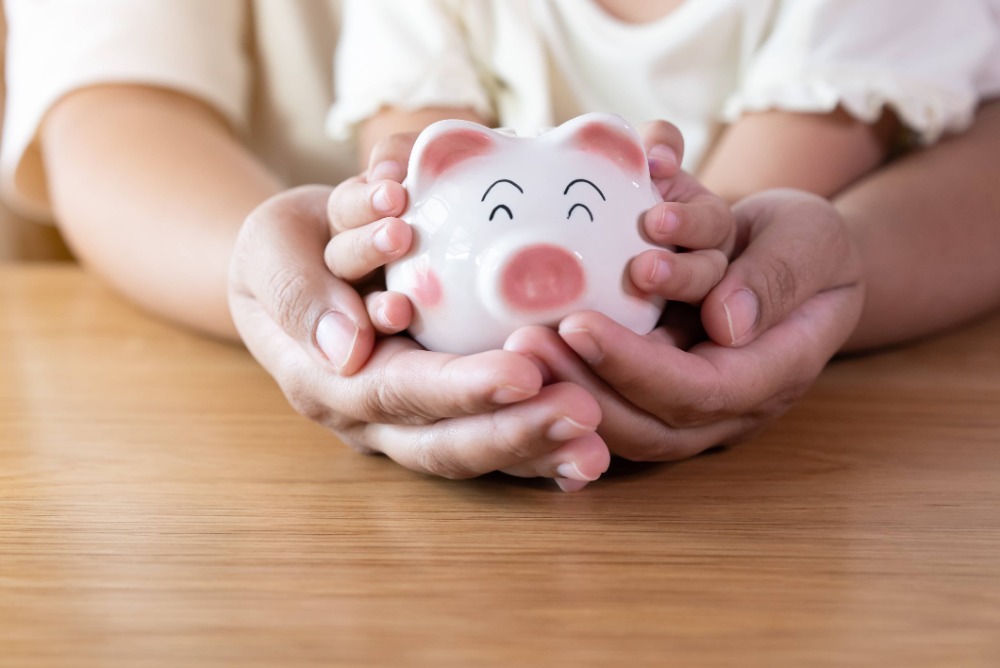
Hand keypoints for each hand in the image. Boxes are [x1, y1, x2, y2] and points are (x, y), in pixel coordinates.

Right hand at [228, 145, 609, 489]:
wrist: (292, 269)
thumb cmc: (282, 249)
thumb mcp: (270, 250)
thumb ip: (299, 293)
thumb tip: (348, 350)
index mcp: (325, 380)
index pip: (399, 391)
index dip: (461, 388)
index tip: (526, 373)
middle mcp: (368, 418)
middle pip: (444, 441)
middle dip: (515, 433)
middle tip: (586, 414)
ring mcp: (404, 424)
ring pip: (472, 453)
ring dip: (536, 451)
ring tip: (598, 445)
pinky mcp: (437, 416)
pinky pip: (488, 441)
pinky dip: (536, 453)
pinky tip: (589, 455)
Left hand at [505, 188, 864, 459]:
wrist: (793, 257)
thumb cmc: (807, 244)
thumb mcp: (811, 240)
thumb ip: (778, 276)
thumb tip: (727, 322)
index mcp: (773, 372)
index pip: (699, 391)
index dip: (635, 366)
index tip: (578, 324)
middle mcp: (728, 404)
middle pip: (648, 423)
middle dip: (582, 387)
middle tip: (525, 340)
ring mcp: (690, 404)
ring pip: (621, 425)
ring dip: (565, 389)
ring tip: (516, 343)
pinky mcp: (657, 389)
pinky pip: (609, 405)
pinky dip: (567, 383)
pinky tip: (522, 352)